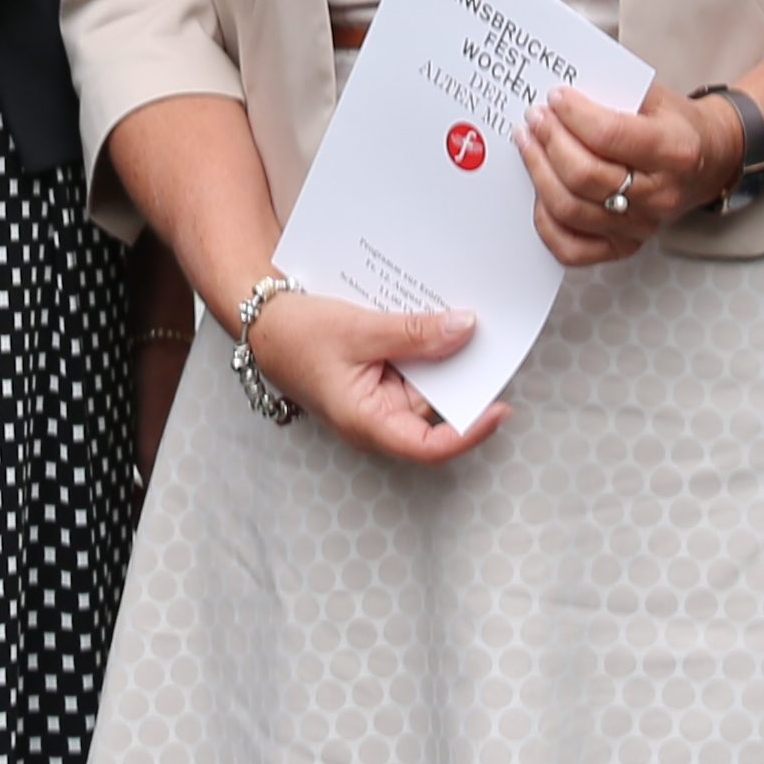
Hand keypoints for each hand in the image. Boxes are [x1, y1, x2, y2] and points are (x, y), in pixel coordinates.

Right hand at [252, 284, 504, 466]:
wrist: (263, 320)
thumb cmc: (296, 336)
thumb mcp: (360, 329)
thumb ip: (415, 333)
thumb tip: (465, 330)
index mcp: (368, 422)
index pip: (430, 446)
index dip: (470, 432)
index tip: (500, 408)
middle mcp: (378, 419)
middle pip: (436, 408)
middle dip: (461, 375)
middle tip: (487, 338)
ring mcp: (379, 399)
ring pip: (428, 383)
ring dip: (442, 353)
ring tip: (456, 316)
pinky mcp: (380, 379)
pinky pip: (414, 367)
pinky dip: (425, 344)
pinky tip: (431, 316)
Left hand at [520, 85, 739, 266]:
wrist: (708, 161)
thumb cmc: (677, 127)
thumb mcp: (657, 97)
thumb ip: (613, 92)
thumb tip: (560, 96)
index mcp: (675, 151)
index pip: (609, 135)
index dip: (574, 115)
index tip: (556, 98)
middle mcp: (660, 195)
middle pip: (585, 175)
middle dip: (550, 141)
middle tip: (536, 119)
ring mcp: (641, 226)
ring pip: (571, 209)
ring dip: (539, 173)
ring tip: (529, 145)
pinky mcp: (624, 246)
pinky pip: (572, 249)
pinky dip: (546, 222)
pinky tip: (539, 192)